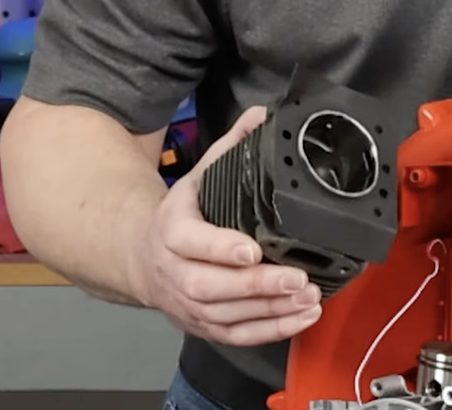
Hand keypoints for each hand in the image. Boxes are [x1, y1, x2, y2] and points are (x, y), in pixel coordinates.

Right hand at [133, 106, 321, 345]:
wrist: (142, 256)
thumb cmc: (181, 216)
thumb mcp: (200, 176)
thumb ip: (231, 148)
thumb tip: (264, 115)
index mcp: (171, 230)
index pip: (190, 242)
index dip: (220, 248)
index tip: (253, 248)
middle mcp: (175, 271)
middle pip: (210, 286)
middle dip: (256, 285)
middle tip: (297, 278)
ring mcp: (188, 304)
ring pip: (226, 316)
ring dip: (270, 311)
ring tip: (308, 298)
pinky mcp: (204, 325)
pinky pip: (236, 336)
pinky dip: (271, 331)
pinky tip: (301, 318)